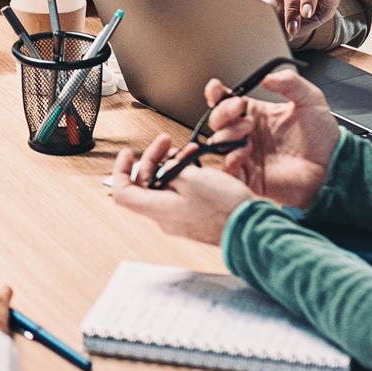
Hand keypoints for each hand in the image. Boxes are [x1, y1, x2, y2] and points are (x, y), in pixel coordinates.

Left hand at [110, 146, 255, 244]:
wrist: (251, 228)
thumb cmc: (225, 207)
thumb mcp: (192, 178)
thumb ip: (170, 169)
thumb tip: (163, 166)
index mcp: (158, 209)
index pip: (122, 193)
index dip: (120, 171)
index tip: (128, 153)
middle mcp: (164, 217)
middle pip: (145, 184)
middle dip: (154, 159)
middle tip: (166, 142)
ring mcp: (179, 218)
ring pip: (163, 186)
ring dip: (172, 164)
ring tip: (188, 151)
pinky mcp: (192, 216)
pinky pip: (179, 193)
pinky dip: (184, 176)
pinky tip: (196, 163)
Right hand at [200, 66, 337, 208]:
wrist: (333, 166)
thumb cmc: (323, 138)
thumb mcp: (310, 100)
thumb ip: (290, 82)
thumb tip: (267, 77)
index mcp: (256, 114)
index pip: (225, 101)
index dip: (216, 93)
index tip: (217, 88)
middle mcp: (247, 134)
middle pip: (217, 120)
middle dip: (223, 112)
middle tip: (239, 109)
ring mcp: (246, 155)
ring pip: (218, 143)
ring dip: (226, 133)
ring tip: (246, 130)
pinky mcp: (249, 176)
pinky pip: (228, 169)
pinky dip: (230, 158)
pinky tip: (244, 151)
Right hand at [248, 0, 340, 45]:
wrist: (288, 23)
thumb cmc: (305, 15)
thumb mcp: (322, 12)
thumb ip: (330, 0)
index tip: (307, 14)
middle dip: (293, 8)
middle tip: (293, 27)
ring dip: (279, 11)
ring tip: (282, 26)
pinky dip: (265, 9)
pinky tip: (269, 19)